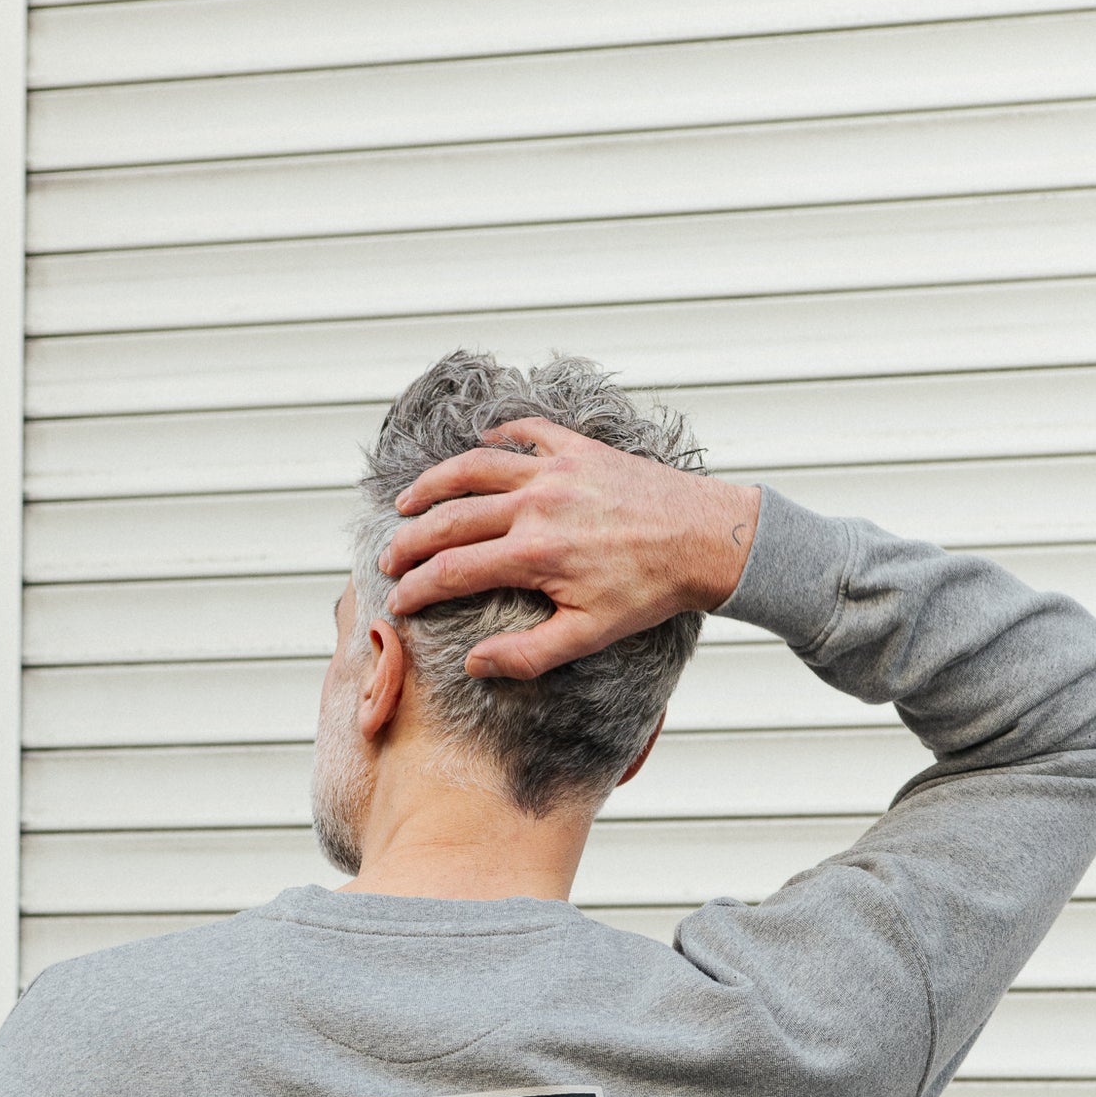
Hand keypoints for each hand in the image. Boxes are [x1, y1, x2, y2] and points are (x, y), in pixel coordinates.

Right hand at [379, 420, 760, 678]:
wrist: (707, 539)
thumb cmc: (651, 590)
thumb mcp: (590, 635)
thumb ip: (527, 654)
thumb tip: (474, 664)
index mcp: (534, 553)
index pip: (451, 571)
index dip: (416, 589)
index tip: (398, 602)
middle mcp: (536, 504)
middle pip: (449, 519)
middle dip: (409, 541)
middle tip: (389, 557)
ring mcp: (556, 469)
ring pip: (474, 467)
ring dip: (434, 484)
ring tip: (408, 501)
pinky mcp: (579, 449)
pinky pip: (526, 433)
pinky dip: (497, 437)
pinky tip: (480, 446)